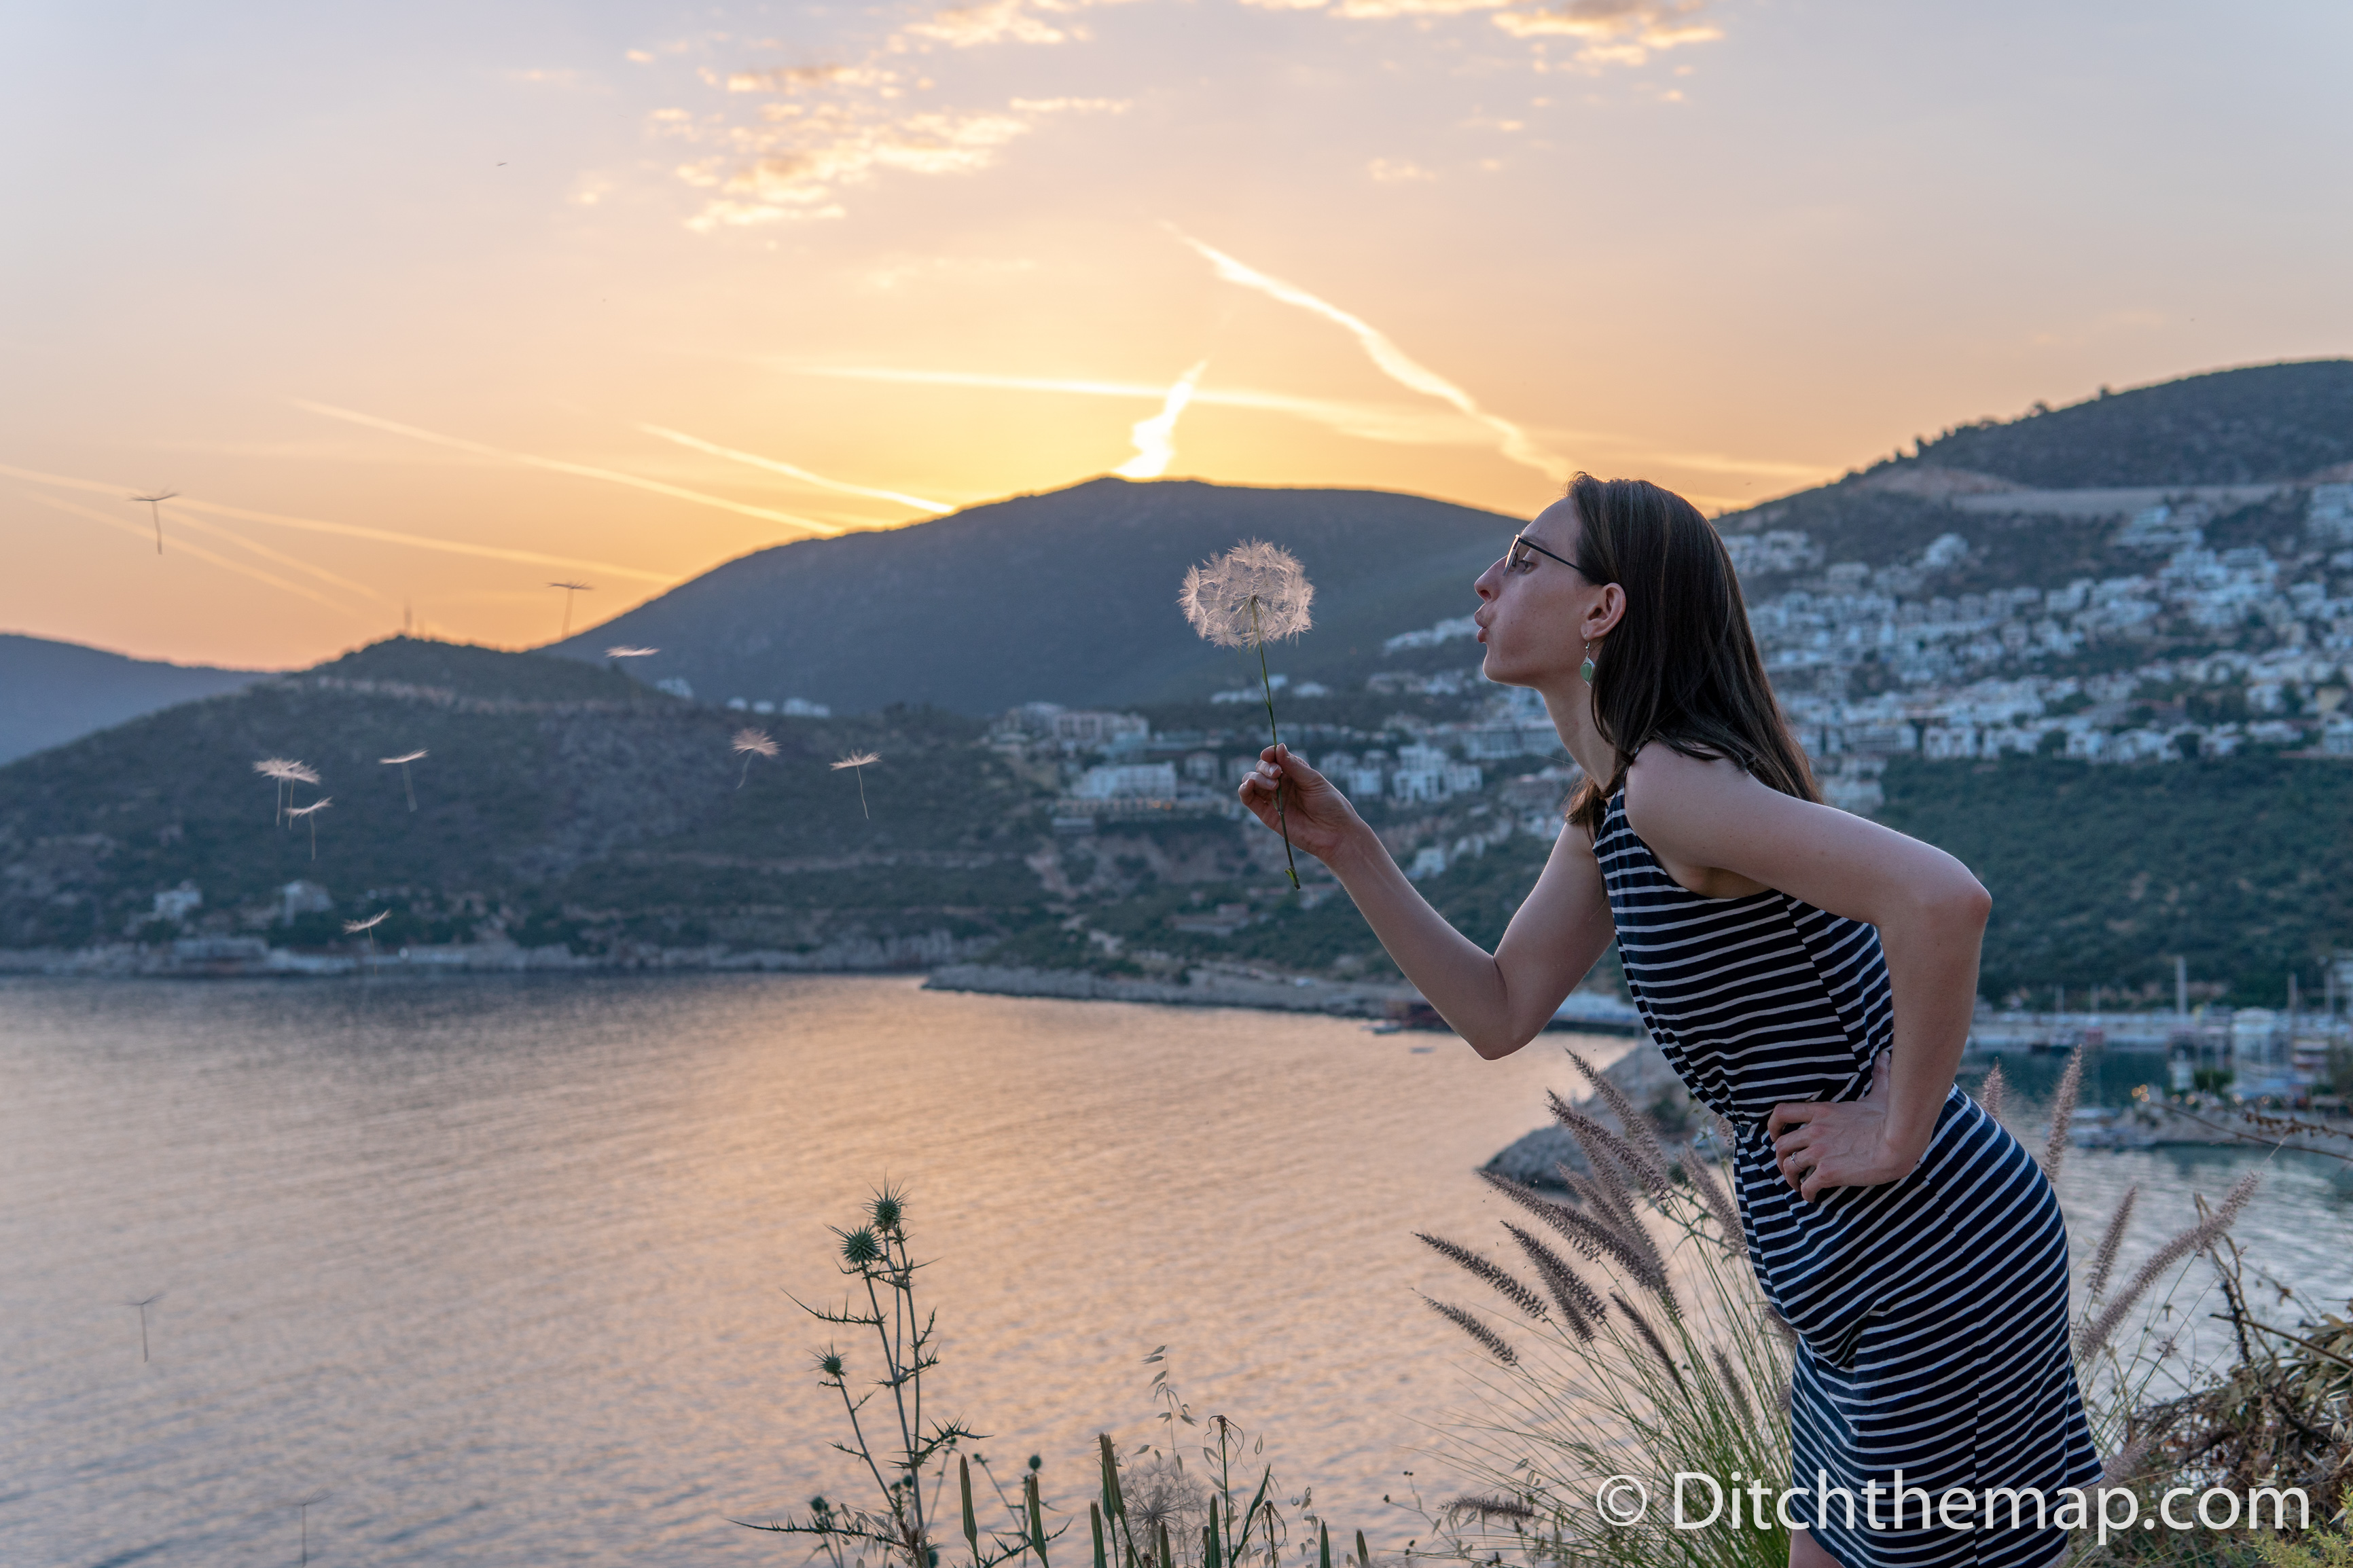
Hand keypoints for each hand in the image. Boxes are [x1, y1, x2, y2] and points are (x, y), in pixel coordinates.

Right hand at [1237, 745, 1367, 863]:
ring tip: (1273, 784)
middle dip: (1266, 767)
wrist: (1335, 834)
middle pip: (1261, 768)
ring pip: (1252, 781)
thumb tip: (1278, 747)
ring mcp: (1273, 799)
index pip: (1275, 758)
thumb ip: (1294, 766)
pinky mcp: (1267, 815)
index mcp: (1294, 773)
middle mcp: (1281, 785)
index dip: (1270, 754)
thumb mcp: (1314, 781)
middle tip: (1278, 774)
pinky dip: (1244, 790)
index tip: (1271, 754)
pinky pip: (1249, 800)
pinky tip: (1248, 785)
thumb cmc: (1331, 805)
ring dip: (1256, 777)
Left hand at [1765, 1052, 1919, 1200]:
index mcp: (1822, 1112)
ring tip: (1797, 1185)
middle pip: (1781, 1145)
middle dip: (1780, 1158)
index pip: (1782, 1113)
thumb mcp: (1879, 1094)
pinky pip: (1806, 1186)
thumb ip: (1878, 1076)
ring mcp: (1819, 1152)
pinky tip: (1812, 1197)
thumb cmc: (1891, 1119)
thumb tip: (1885, 1057)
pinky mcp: (1828, 1172)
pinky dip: (1805, 1193)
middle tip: (1787, 1167)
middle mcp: (1815, 1131)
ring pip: (1788, 1166)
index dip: (1772, 1127)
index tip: (1774, 1136)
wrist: (1898, 1142)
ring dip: (1790, 1178)